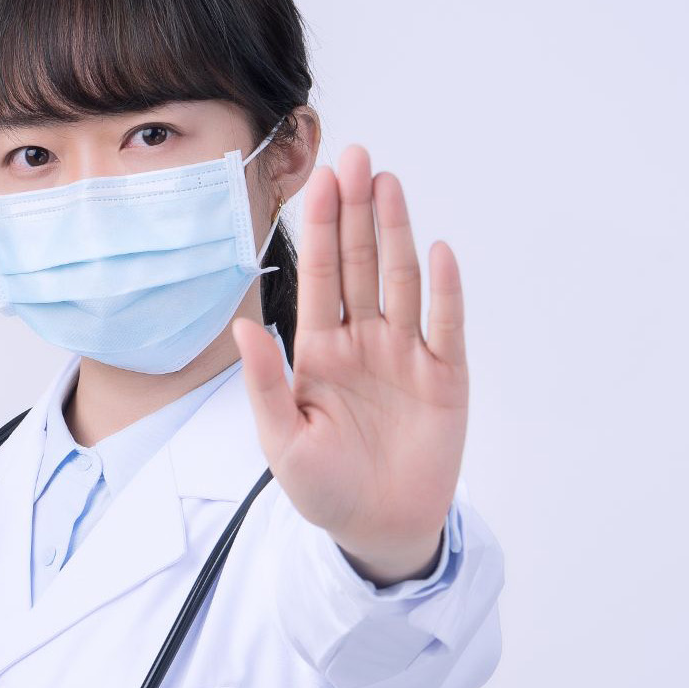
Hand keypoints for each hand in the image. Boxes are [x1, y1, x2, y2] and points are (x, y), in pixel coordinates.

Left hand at [230, 143, 467, 585]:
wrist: (378, 530)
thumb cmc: (324, 488)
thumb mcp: (280, 440)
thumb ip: (265, 382)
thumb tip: (243, 325)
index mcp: (320, 352)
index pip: (321, 277)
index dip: (323, 229)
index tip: (322, 182)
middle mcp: (364, 342)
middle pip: (362, 265)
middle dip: (358, 212)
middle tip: (356, 158)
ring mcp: (406, 356)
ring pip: (400, 281)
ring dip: (396, 233)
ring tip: (389, 184)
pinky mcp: (444, 378)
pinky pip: (445, 326)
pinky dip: (444, 291)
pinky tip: (437, 252)